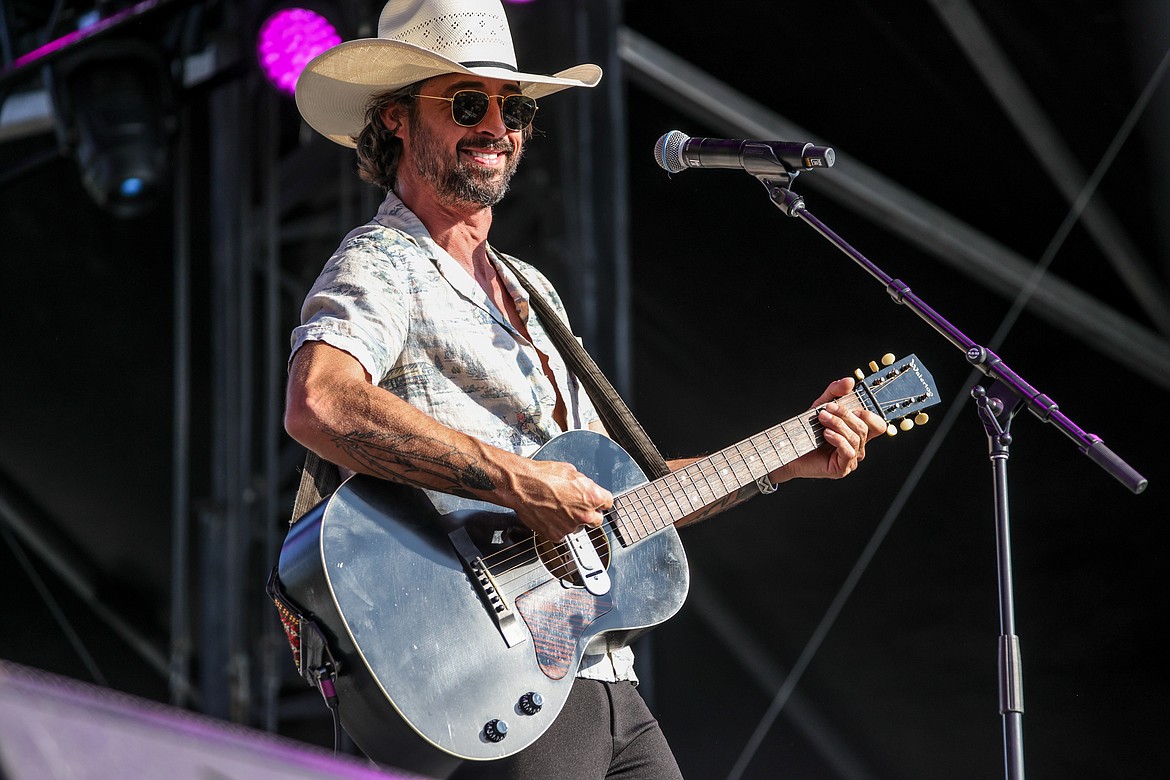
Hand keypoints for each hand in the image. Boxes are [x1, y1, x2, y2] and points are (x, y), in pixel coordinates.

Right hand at [501, 458, 613, 540]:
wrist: (521, 486)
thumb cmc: (542, 476)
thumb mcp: (570, 471)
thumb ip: (583, 484)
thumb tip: (584, 487)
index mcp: (592, 496)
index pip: (608, 503)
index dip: (601, 501)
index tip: (598, 502)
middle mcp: (585, 514)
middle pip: (597, 520)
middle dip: (590, 514)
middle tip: (578, 507)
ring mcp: (571, 527)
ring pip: (578, 528)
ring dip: (572, 521)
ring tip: (557, 509)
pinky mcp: (557, 535)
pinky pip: (562, 533)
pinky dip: (557, 527)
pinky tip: (549, 515)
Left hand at [771, 377, 886, 482]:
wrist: (788, 450)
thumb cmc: (806, 431)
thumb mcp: (821, 406)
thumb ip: (835, 392)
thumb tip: (849, 381)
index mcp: (856, 433)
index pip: (878, 425)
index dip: (869, 414)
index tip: (851, 407)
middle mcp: (857, 447)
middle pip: (864, 428)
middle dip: (845, 415)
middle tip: (826, 409)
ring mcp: (851, 459)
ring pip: (855, 438)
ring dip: (838, 424)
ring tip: (822, 419)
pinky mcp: (842, 468)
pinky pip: (848, 451)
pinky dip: (837, 439)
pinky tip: (826, 434)